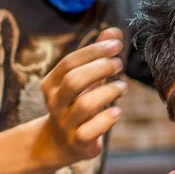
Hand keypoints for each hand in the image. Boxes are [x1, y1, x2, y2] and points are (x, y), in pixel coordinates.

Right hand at [40, 28, 126, 164]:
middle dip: (99, 69)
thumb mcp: (84, 77)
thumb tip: (114, 31)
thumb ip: (97, 54)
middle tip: (119, 64)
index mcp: (52, 83)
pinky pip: (88, 131)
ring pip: (84, 106)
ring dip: (108, 92)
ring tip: (122, 87)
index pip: (70, 62)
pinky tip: (117, 111)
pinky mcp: (77, 142)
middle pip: (74, 81)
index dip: (94, 51)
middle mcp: (55, 102)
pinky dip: (105, 120)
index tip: (117, 44)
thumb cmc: (78, 100)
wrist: (61, 142)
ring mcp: (65, 123)